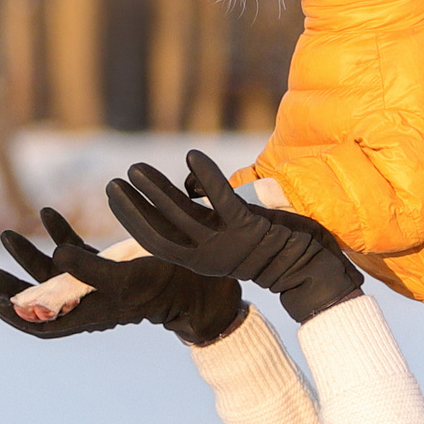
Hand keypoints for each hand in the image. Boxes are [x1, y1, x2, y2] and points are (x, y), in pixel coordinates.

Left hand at [0, 207, 245, 343]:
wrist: (195, 282)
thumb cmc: (161, 285)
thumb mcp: (125, 278)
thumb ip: (88, 269)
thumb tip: (55, 256)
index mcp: (88, 314)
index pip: (42, 325)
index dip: (16, 316)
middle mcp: (86, 302)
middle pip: (39, 299)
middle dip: (11, 285)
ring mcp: (95, 283)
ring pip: (52, 273)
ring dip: (28, 255)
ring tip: (6, 235)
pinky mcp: (106, 266)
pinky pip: (74, 252)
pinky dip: (60, 234)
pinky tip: (47, 214)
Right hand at [107, 152, 364, 324]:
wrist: (308, 268)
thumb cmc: (268, 248)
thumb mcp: (228, 237)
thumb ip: (207, 219)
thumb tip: (189, 189)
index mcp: (201, 260)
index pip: (157, 240)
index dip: (132, 219)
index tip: (115, 194)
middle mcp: (209, 256)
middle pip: (161, 230)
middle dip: (135, 207)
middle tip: (117, 180)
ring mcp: (228, 243)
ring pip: (183, 215)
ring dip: (158, 190)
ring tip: (137, 169)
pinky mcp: (250, 228)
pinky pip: (222, 199)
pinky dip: (206, 177)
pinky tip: (191, 154)